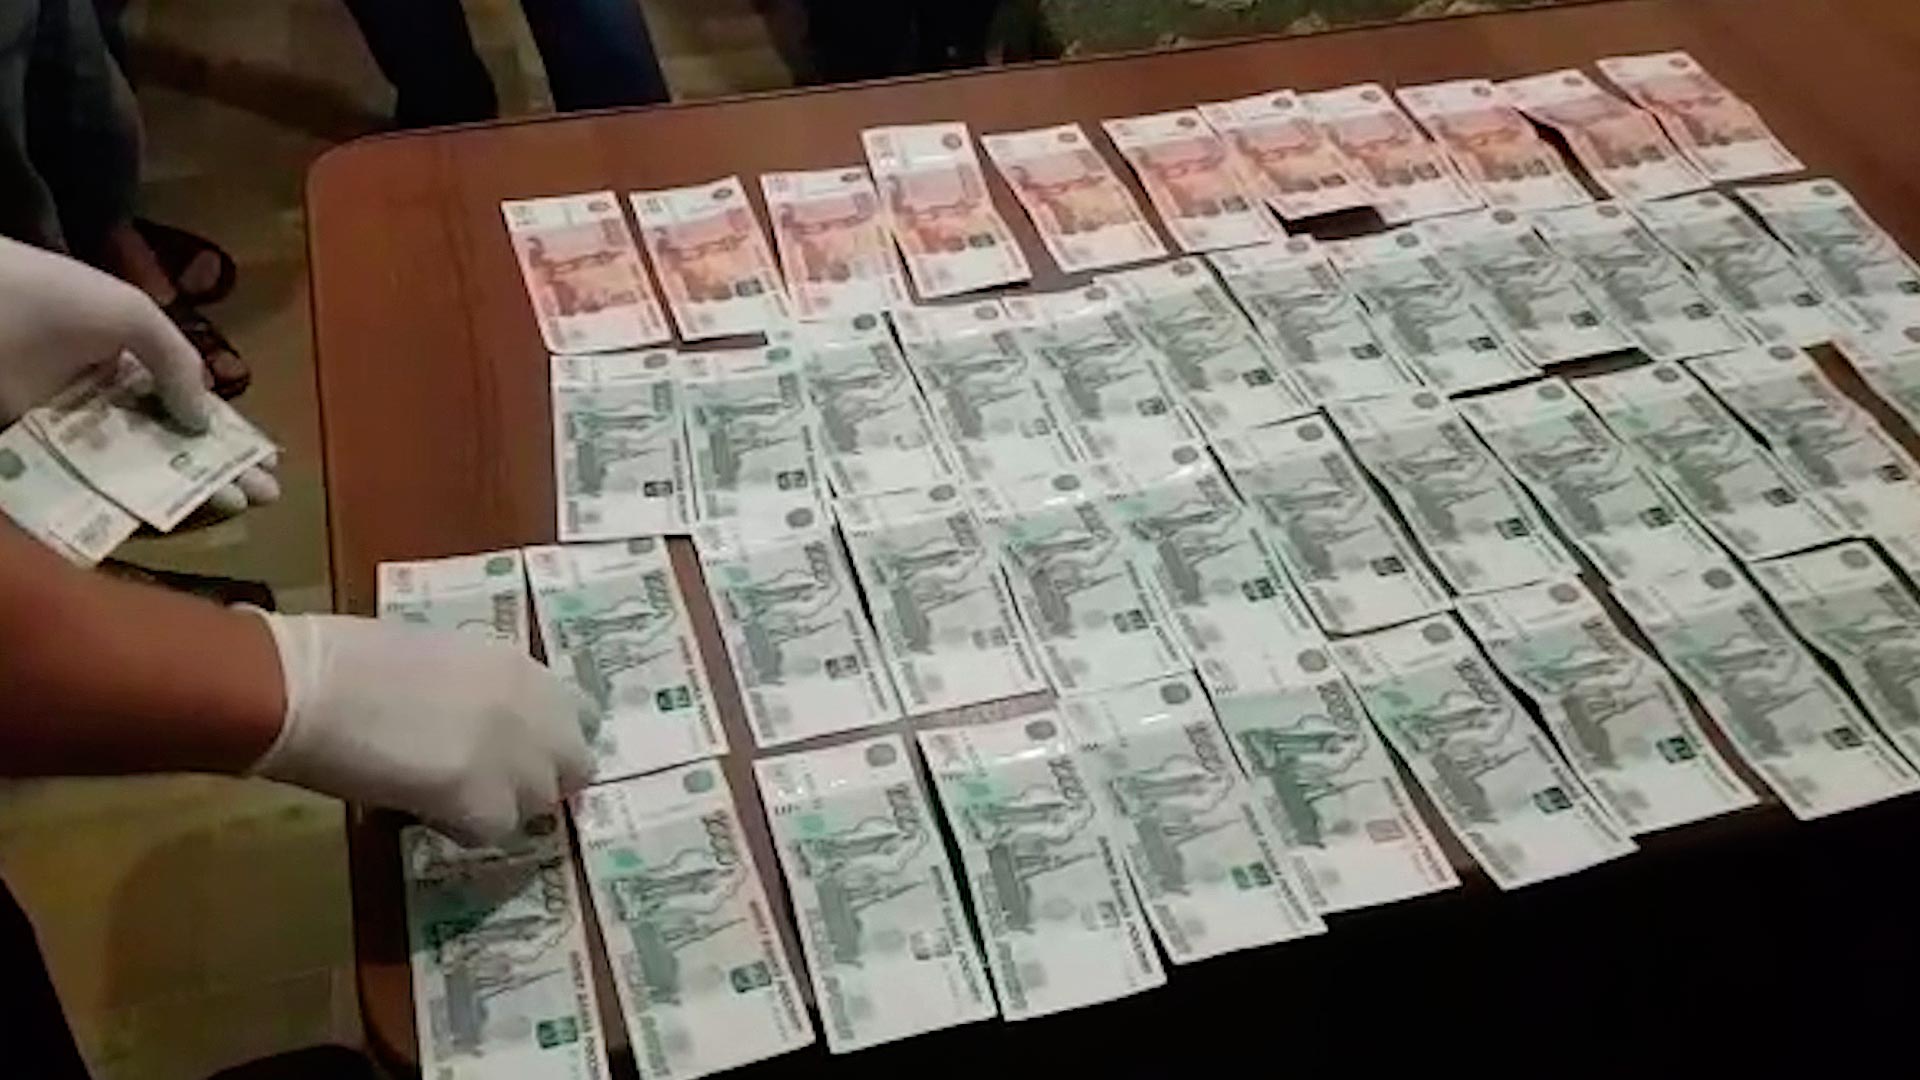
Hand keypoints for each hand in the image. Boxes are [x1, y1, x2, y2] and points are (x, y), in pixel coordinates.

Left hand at [0, 237, 275, 512]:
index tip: (266, 460)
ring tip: (237, 506)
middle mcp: (107, 398)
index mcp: (132, 359)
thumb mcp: (132, 314)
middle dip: (222, 468)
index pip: (190, 405)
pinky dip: (128, 500)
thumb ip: (176, 362)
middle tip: (265, 495)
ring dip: (188, 490)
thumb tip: (206, 420)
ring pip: (139, 468)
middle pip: (173, 443)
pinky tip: (172, 512)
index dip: (229, 433)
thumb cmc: (55, 297)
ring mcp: (74, 429)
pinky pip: (90, 482)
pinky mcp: (39, 451)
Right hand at [248, 612, 594, 845]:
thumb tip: (478, 724)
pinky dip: (462, 829)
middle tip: (489, 790)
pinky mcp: (487, 803)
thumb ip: (478, 693)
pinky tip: (423, 812)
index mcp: (523, 667)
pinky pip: (493, 832)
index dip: (551, 741)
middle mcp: (538, 710)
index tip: (524, 753)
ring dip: (500, 808)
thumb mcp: (441, 660)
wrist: (314, 685)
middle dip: (539, 781)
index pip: (579, 715)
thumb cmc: (351, 659)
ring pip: (536, 805)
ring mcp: (519, 759)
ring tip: (446, 799)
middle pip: (573, 767)